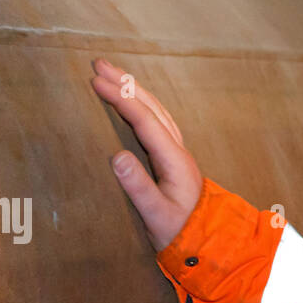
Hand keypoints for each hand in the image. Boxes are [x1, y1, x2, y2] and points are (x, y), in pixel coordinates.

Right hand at [90, 57, 202, 251]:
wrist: (207, 238)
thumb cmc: (179, 229)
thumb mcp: (155, 213)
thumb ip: (138, 186)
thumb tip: (117, 156)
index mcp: (172, 158)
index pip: (144, 119)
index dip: (120, 98)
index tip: (95, 81)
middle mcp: (176, 148)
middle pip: (151, 106)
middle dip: (125, 83)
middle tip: (99, 64)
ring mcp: (176, 150)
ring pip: (155, 109)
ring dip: (133, 90)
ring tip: (111, 73)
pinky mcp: (172, 156)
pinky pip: (156, 119)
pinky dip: (141, 104)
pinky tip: (131, 101)